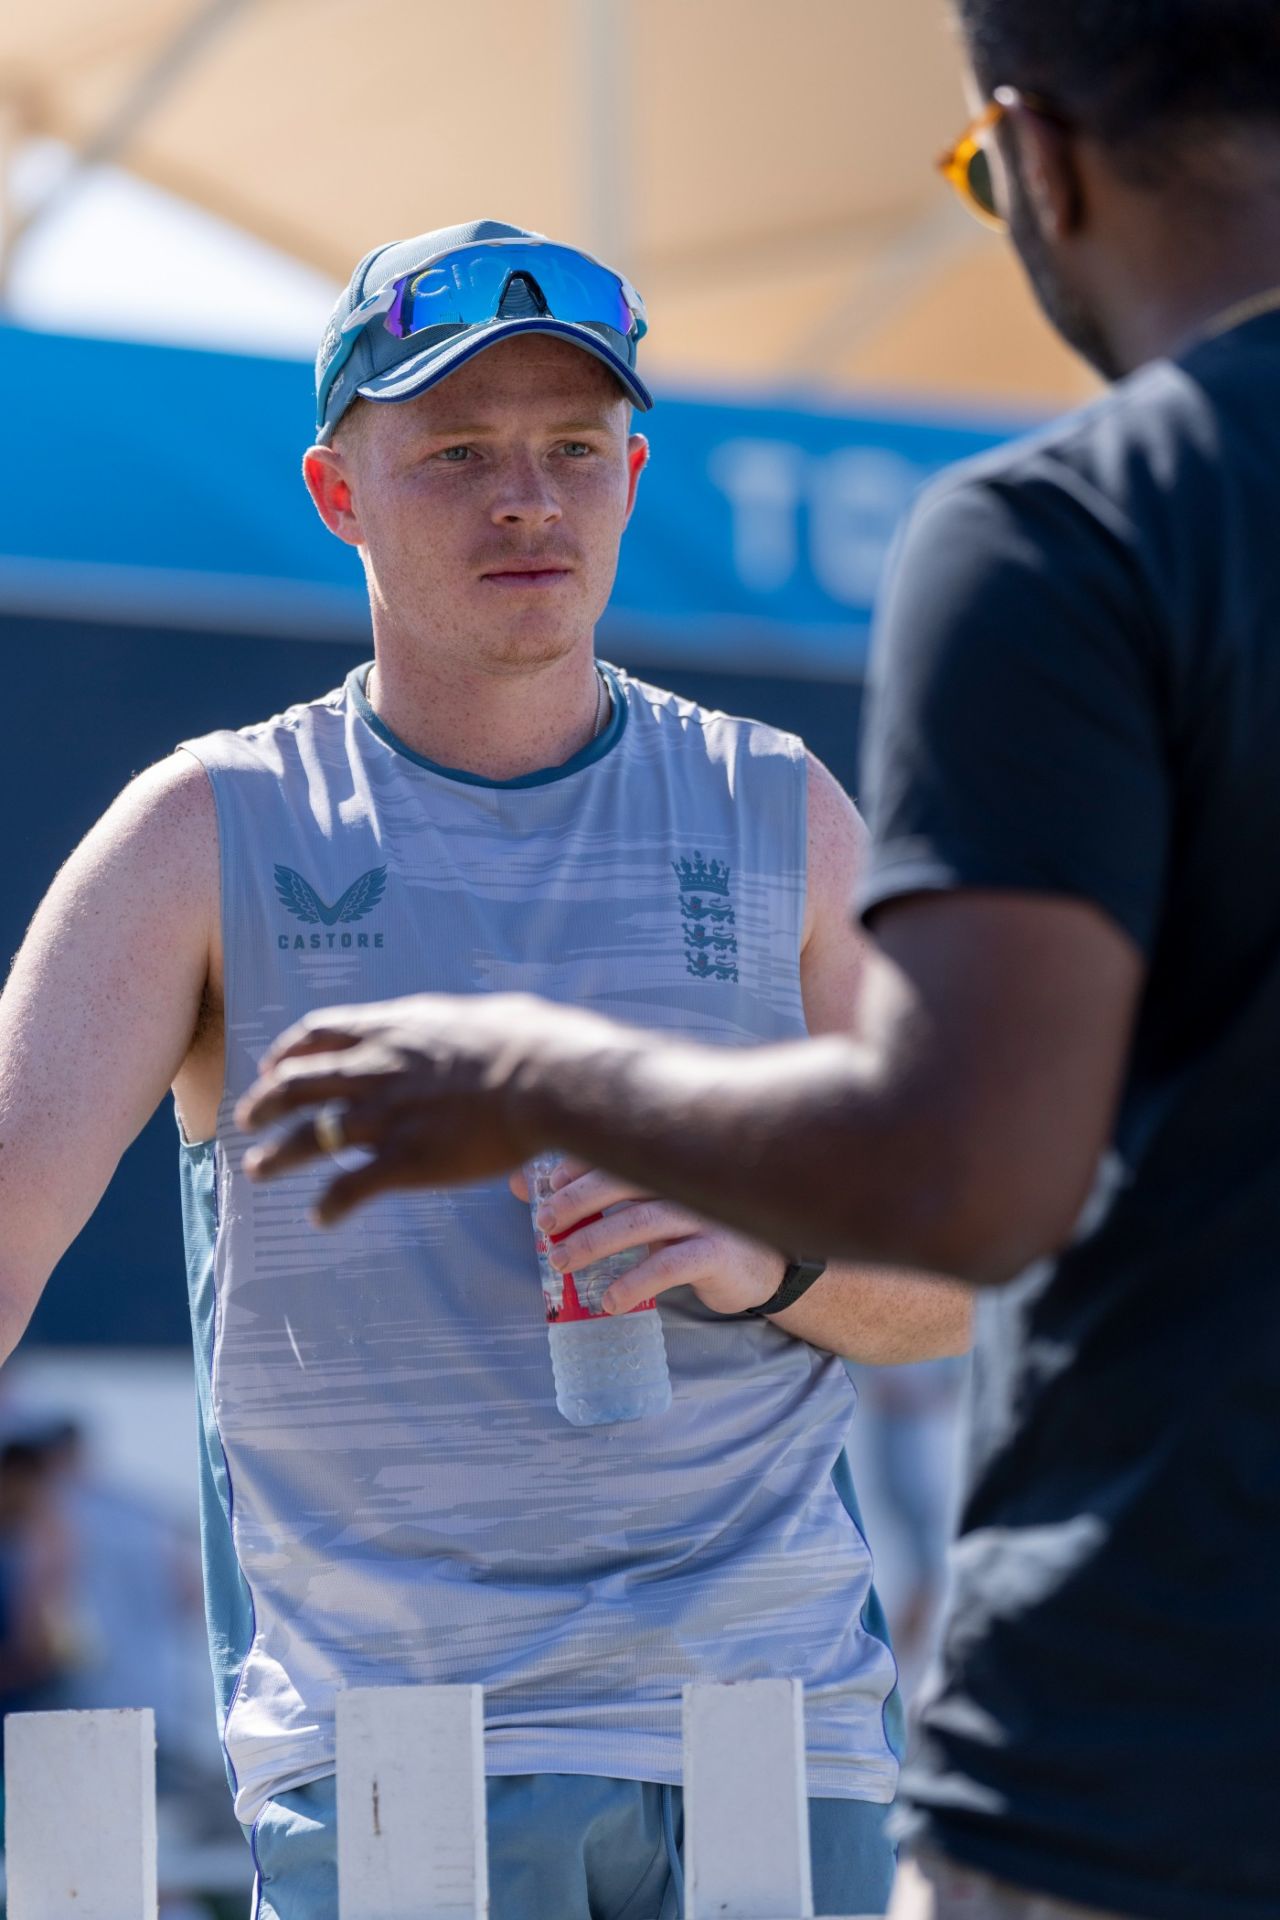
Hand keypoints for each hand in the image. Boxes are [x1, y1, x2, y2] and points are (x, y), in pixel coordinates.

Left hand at [234, 991, 592, 1222]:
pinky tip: (321, 1218)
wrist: (542, 1076)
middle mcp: (373, 1070)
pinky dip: (328, 1205)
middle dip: (263, 1104)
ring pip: (307, 1138)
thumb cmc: (525, 1039)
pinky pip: (348, 1188)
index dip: (286, 1053)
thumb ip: (445, 1026)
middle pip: (295, 1086)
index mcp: (389, 1031)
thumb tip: (462, 1025)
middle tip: (246, 1121)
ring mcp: (384, 1118)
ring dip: (275, 1157)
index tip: (272, 1067)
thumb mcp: (473, 1015)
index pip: (317, 1034)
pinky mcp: (403, 1161)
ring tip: (257, 1170)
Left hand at [519, 1159, 786, 1316]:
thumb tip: (522, 1185)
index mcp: (672, 1161)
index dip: (580, 1164)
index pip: (620, 1150)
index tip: (547, 1186)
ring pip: (643, 1221)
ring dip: (596, 1240)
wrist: (763, 1266)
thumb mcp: (646, 1209)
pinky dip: (636, 1281)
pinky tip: (610, 1300)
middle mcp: (689, 1180)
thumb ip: (593, 1195)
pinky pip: (672, 1264)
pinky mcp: (719, 1253)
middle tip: (544, 1226)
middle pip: (626, 1180)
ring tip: (561, 1262)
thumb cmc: (694, 1231)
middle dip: (578, 1201)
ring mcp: (707, 1215)